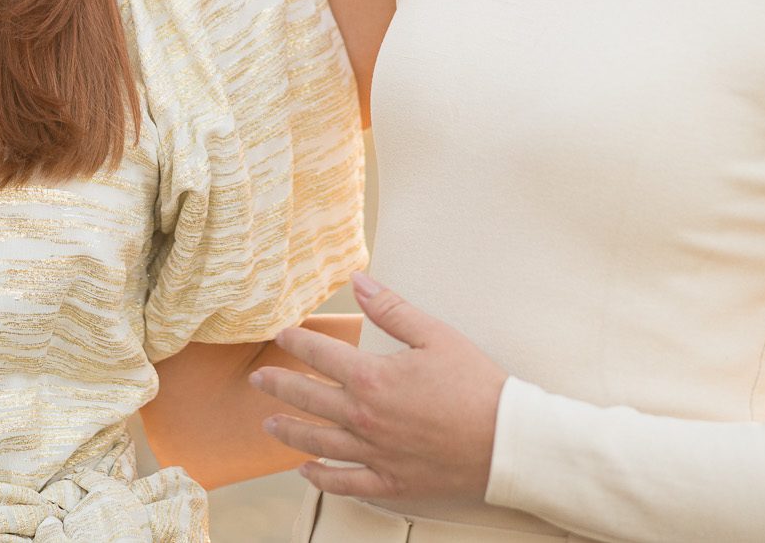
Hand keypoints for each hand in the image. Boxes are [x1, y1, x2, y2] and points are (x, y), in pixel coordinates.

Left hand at [249, 272, 507, 500]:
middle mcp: (364, 417)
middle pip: (308, 398)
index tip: (282, 335)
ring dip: (289, 430)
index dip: (297, 342)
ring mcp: (373, 452)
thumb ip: (392, 309)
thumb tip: (361, 282)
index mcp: (372, 378)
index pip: (320, 354)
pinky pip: (344, 482)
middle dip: (279, 385)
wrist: (506, 440)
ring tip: (269, 423)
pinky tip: (307, 470)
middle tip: (258, 379)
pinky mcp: (389, 481)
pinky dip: (321, 477)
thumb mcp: (436, 335)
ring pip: (317, 442)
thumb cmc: (476, 384)